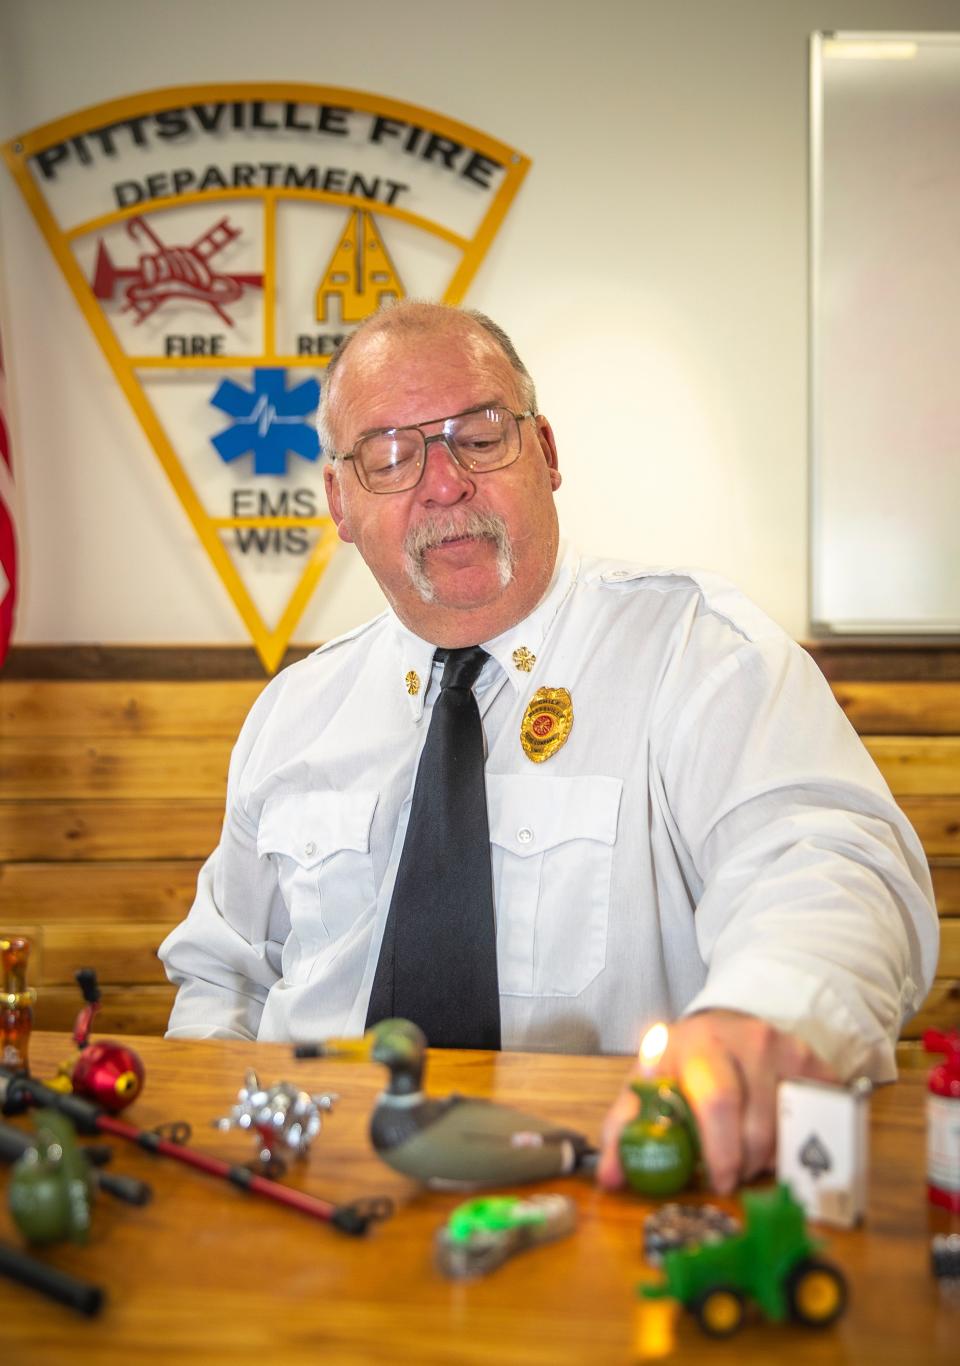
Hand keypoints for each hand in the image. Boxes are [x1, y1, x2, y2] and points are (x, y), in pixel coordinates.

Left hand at [596, 1009, 835, 1193]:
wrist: (725, 1026)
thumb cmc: (683, 1064)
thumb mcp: (648, 1085)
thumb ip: (624, 1129)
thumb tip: (609, 1179)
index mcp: (697, 1044)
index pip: (717, 1102)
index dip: (720, 1152)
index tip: (717, 1181)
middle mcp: (746, 1040)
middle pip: (757, 1125)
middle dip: (744, 1164)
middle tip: (731, 1178)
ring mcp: (785, 1049)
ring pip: (786, 1130)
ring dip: (768, 1159)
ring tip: (746, 1157)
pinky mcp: (813, 1064)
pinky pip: (815, 1123)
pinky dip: (795, 1144)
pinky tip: (774, 1141)